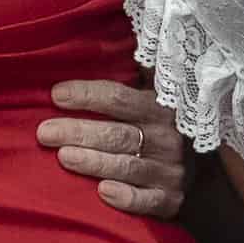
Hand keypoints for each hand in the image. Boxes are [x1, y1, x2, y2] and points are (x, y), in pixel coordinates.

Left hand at [40, 79, 189, 217]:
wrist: (200, 170)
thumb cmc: (155, 127)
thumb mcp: (149, 98)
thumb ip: (129, 77)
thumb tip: (98, 41)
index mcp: (159, 108)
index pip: (120, 98)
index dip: (88, 96)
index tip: (56, 95)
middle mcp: (168, 138)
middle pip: (118, 134)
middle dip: (79, 132)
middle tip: (44, 133)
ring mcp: (171, 170)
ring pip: (127, 166)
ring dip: (94, 161)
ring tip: (63, 157)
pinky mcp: (171, 200)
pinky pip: (148, 201)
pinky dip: (127, 198)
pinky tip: (103, 192)